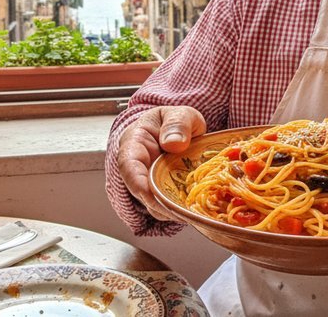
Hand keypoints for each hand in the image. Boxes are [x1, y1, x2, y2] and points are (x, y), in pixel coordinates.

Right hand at [116, 106, 206, 220]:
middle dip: (161, 205)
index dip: (138, 183)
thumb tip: (174, 143)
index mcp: (134, 146)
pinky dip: (182, 211)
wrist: (180, 130)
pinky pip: (170, 208)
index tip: (152, 196)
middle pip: (142, 194)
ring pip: (156, 206)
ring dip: (174, 211)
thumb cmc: (175, 121)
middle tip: (184, 212)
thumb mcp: (179, 114)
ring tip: (195, 213)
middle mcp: (139, 170)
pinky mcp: (165, 196)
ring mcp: (152, 185)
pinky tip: (198, 211)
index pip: (128, 166)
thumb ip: (177, 123)